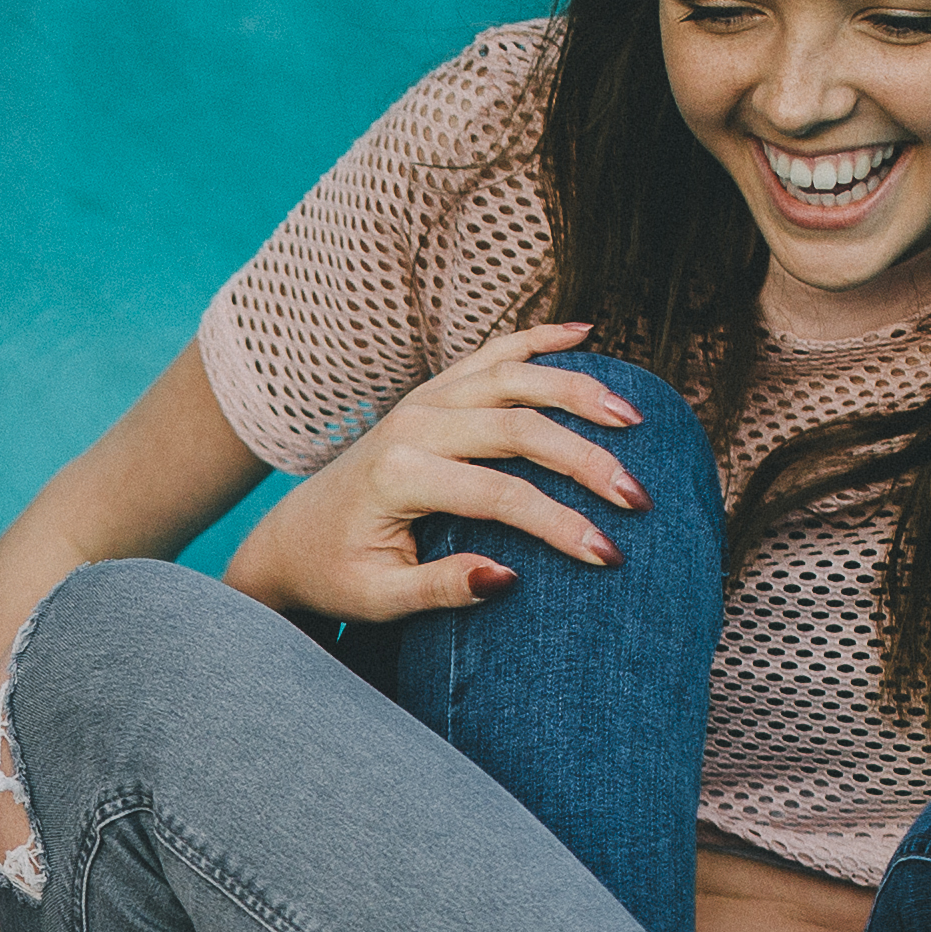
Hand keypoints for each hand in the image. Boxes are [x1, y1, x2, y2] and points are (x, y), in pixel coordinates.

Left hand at [222, 323, 646, 625]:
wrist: (291, 539)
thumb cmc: (336, 575)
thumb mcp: (378, 599)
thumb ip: (440, 590)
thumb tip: (508, 577)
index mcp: (398, 474)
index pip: (500, 495)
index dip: (559, 524)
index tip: (609, 556)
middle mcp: (412, 424)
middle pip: (519, 428)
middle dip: (586, 462)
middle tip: (639, 497)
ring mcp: (422, 400)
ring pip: (515, 378)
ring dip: (578, 392)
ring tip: (633, 420)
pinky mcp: (431, 393)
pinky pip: (493, 353)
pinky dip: (539, 339)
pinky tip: (586, 332)